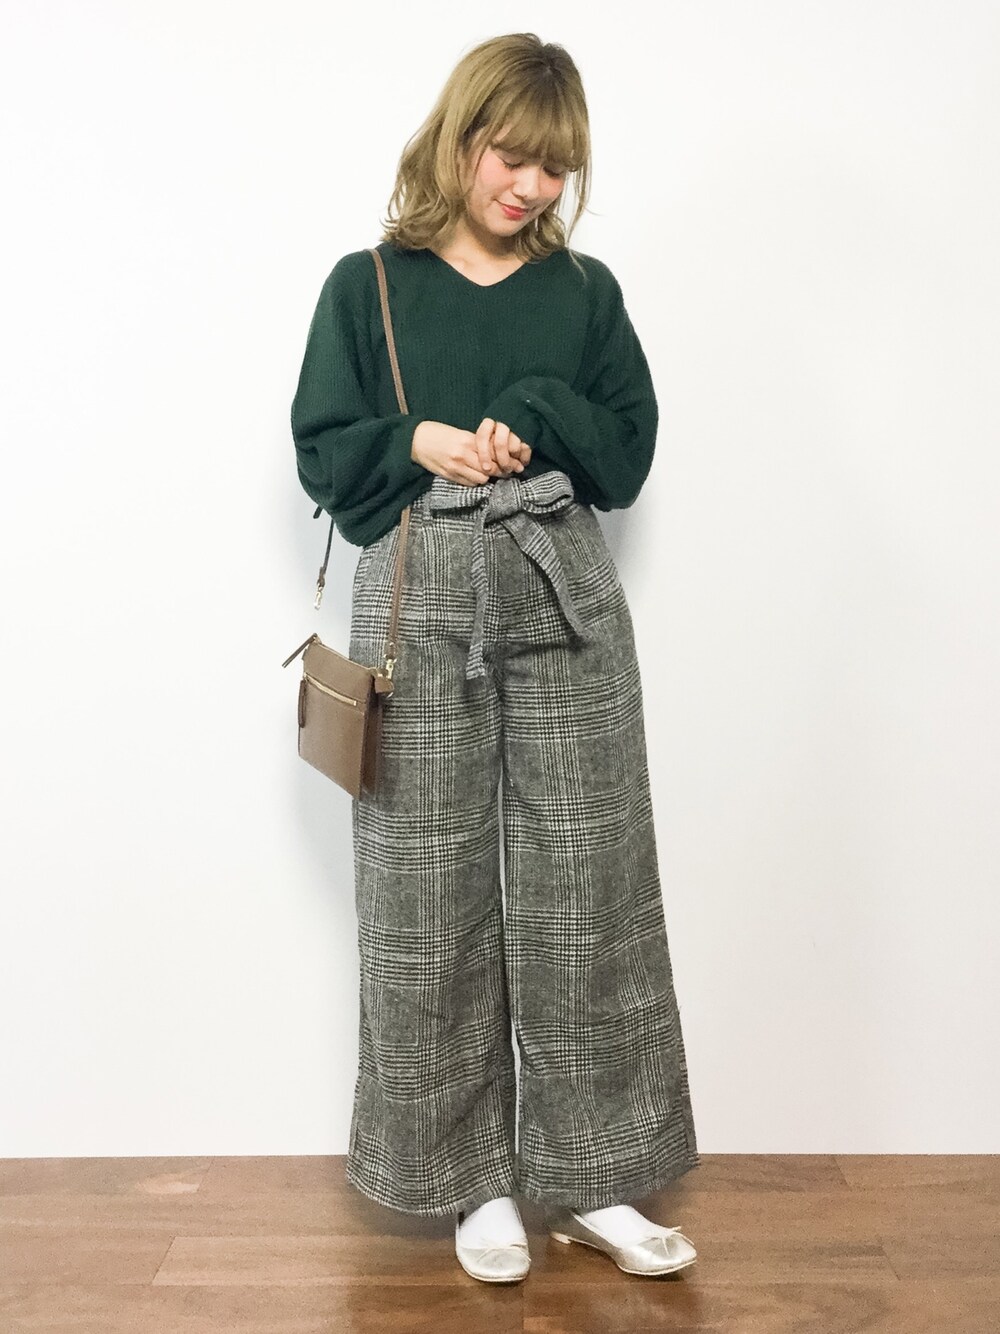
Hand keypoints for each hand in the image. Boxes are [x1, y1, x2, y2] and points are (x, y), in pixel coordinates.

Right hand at [412, 419, 532, 486]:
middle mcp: (463, 455)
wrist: (415, 440)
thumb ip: (476, 443)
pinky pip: (469, 484)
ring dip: (485, 477)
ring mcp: (455, 468)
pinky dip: (474, 481)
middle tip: (502, 470)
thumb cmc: (438, 433)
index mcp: (467, 441)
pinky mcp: (449, 476)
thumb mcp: (459, 433)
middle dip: (498, 471)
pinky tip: (473, 476)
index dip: (503, 460)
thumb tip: (494, 453)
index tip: (509, 461)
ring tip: (486, 473)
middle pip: (490, 469)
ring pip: (481, 479)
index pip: (493, 454)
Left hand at [473, 418, 531, 478]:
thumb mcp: (489, 435)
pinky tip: (522, 462)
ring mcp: (516, 427)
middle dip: (501, 461)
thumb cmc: (501, 430)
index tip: (486, 468)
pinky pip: (526, 449)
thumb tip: (486, 467)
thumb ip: (486, 446)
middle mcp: (502, 422)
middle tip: (503, 471)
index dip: (484, 454)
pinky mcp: (529, 432)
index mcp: (489, 422)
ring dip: (513, 462)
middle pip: (500, 444)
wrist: (522, 415)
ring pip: (514, 448)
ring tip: (513, 468)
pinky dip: (524, 459)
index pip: (482, 437)